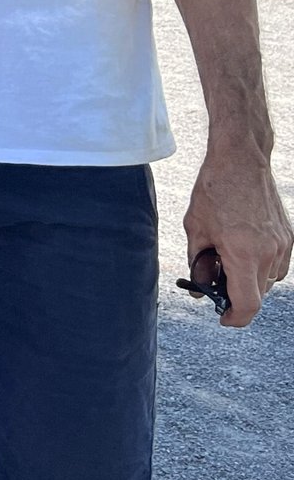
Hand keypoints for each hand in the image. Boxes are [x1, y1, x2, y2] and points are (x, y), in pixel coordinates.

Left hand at [182, 144, 292, 326]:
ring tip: (228, 257)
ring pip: (268, 281)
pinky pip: (277, 265)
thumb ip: (198, 262)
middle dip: (237, 294)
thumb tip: (199, 288)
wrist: (241, 161)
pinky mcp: (289, 238)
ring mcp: (283, 246)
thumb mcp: (196, 228)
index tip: (223, 317)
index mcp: (243, 254)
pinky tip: (243, 248)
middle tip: (216, 280)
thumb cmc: (215, 190)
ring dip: (250, 279)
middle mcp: (268, 254)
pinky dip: (261, 265)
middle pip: (258, 294)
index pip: (247, 304)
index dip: (234, 318)